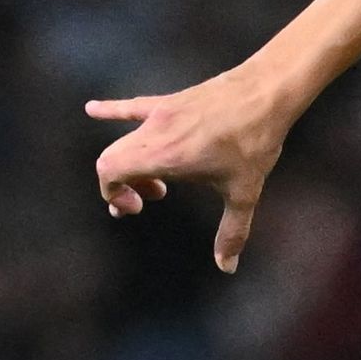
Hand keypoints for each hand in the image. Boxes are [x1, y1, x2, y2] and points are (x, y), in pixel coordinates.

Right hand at [88, 66, 297, 271]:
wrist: (267, 92)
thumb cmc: (255, 141)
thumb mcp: (244, 191)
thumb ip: (232, 231)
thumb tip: (227, 267)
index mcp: (163, 156)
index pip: (109, 173)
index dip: (113, 194)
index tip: (140, 206)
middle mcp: (154, 134)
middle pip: (111, 159)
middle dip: (122, 184)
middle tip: (153, 197)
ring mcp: (160, 115)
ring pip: (124, 140)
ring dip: (129, 162)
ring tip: (156, 180)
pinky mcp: (171, 102)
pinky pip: (133, 107)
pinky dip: (111, 111)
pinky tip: (93, 109)